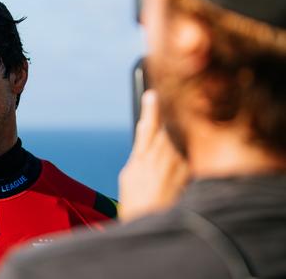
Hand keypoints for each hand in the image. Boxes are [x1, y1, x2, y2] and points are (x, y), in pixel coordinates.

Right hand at [118, 90, 189, 222]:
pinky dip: (181, 160)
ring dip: (174, 143)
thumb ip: (139, 155)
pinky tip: (172, 172)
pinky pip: (186, 158)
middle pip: (166, 129)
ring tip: (164, 161)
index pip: (147, 126)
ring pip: (178, 142)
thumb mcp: (129, 178)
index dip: (151, 109)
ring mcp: (177, 165)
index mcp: (141, 158)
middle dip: (165, 122)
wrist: (156, 225)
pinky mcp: (190, 174)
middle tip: (164, 113)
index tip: (152, 94)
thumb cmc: (138, 204)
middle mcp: (161, 158)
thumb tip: (146, 136)